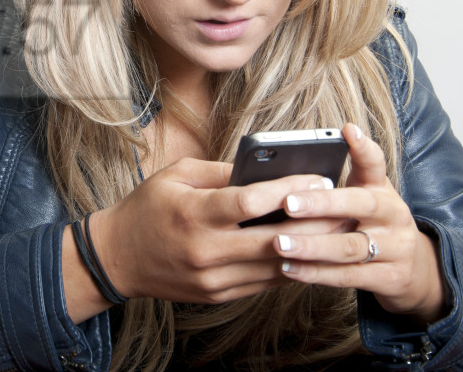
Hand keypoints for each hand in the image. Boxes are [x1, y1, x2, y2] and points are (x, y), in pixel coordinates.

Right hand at [63, 157, 347, 321]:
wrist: (117, 258)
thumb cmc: (146, 208)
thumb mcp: (176, 175)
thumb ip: (221, 172)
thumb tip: (266, 168)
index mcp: (193, 213)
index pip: (250, 202)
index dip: (289, 188)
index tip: (320, 176)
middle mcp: (205, 249)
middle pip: (273, 238)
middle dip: (315, 223)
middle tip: (346, 206)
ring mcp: (213, 278)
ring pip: (274, 266)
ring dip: (310, 249)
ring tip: (338, 230)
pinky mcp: (218, 295)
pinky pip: (263, 282)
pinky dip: (288, 265)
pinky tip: (309, 250)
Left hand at [271, 123, 447, 322]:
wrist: (416, 271)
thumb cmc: (373, 227)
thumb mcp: (364, 199)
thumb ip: (336, 185)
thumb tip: (288, 169)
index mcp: (382, 190)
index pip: (376, 164)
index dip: (363, 147)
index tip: (346, 130)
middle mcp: (393, 215)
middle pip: (358, 205)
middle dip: (321, 204)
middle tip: (287, 203)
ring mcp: (396, 248)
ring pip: (350, 246)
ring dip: (311, 246)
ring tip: (278, 243)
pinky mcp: (391, 278)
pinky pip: (349, 276)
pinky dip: (316, 273)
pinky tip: (288, 268)